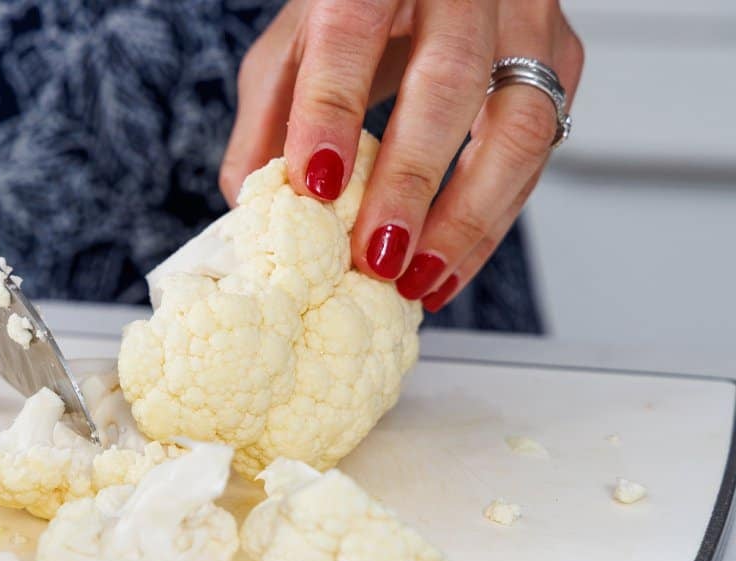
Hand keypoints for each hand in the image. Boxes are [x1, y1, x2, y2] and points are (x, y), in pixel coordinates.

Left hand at [221, 0, 582, 310]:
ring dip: (467, 219)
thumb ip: (268, 120)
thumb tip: (255, 211)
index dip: (332, 112)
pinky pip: (540, 151)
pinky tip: (446, 266)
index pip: (352, 33)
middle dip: (410, 183)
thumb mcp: (291, 46)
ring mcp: (524, 16)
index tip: (316, 186)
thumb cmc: (354, 6)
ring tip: (416, 279)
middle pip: (450, 81)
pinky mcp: (559, 59)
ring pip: (520, 124)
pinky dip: (491, 222)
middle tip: (376, 255)